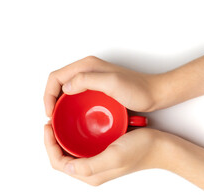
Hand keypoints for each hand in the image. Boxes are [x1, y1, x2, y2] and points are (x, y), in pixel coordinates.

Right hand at [44, 56, 160, 116]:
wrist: (155, 94)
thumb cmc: (138, 89)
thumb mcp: (112, 83)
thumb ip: (87, 80)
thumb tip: (65, 87)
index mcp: (87, 66)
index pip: (56, 77)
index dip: (48, 95)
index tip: (50, 113)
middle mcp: (88, 70)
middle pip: (59, 83)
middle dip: (51, 100)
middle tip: (52, 119)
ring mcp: (93, 80)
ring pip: (67, 90)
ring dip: (60, 104)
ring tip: (60, 120)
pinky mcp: (99, 89)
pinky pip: (78, 96)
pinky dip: (71, 106)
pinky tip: (74, 118)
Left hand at [44, 124, 169, 185]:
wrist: (160, 146)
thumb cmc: (140, 150)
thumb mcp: (114, 157)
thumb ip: (90, 165)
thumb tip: (66, 166)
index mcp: (91, 175)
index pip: (59, 163)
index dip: (49, 145)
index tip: (48, 126)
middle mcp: (92, 170)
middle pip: (62, 157)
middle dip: (52, 141)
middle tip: (51, 122)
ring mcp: (97, 160)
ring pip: (71, 151)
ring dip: (62, 137)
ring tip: (59, 120)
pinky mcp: (103, 151)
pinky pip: (82, 145)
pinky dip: (75, 135)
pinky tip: (77, 122)